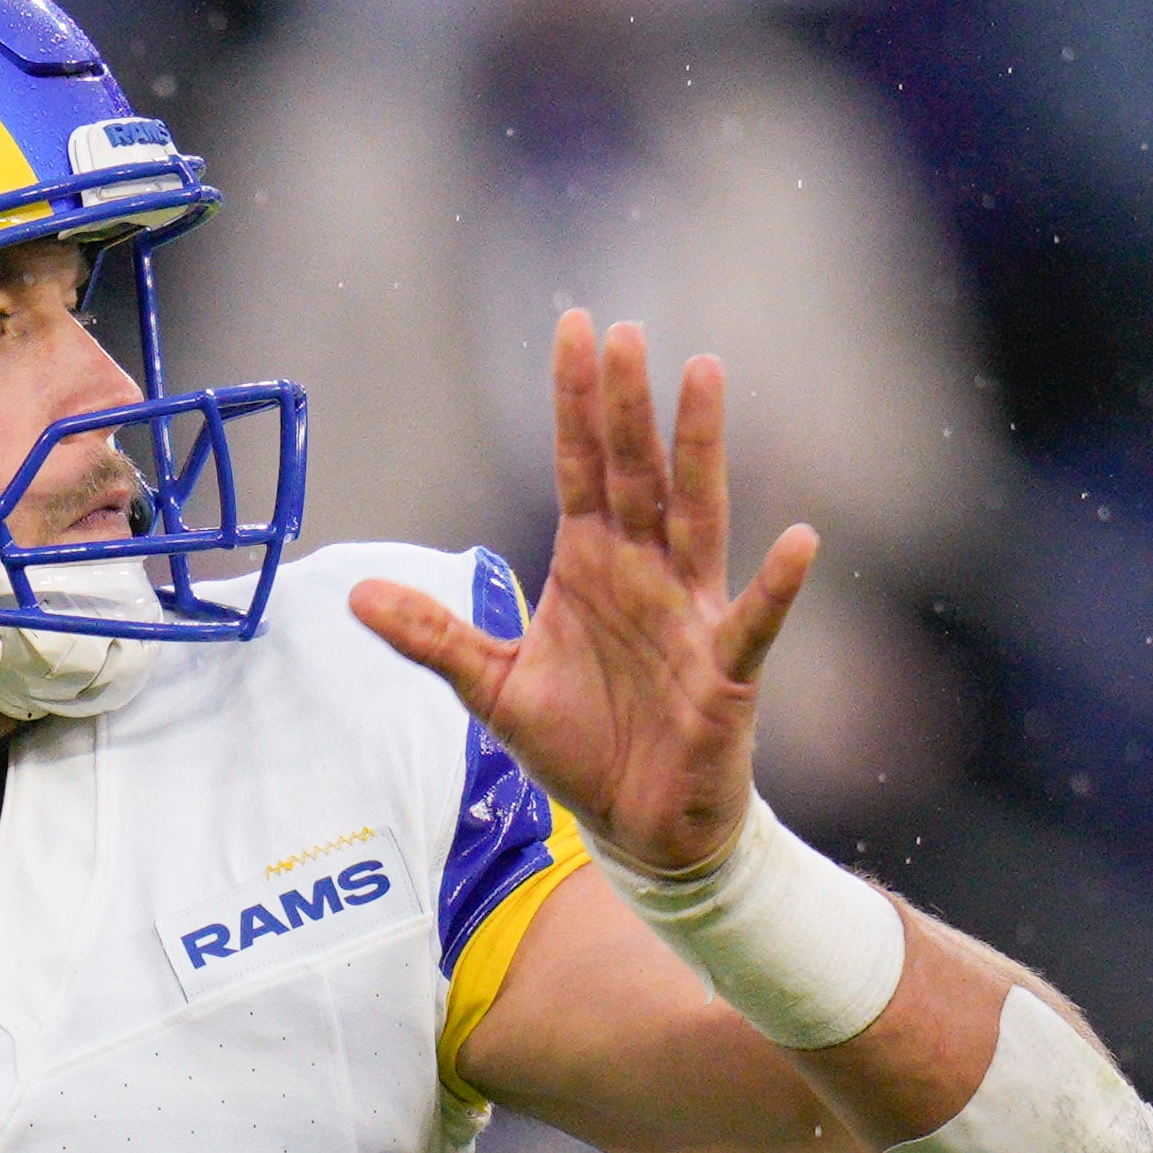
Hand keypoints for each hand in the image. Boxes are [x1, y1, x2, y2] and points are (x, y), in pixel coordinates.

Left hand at [349, 313, 817, 876]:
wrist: (637, 825)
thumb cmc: (579, 745)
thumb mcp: (492, 689)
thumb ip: (433, 636)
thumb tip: (356, 595)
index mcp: (590, 564)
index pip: (579, 466)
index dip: (574, 402)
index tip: (574, 328)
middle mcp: (643, 572)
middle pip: (636, 472)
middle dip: (626, 405)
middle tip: (625, 332)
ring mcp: (689, 613)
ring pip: (697, 516)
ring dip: (700, 449)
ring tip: (706, 377)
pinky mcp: (725, 671)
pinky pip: (753, 620)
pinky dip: (777, 584)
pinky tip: (797, 540)